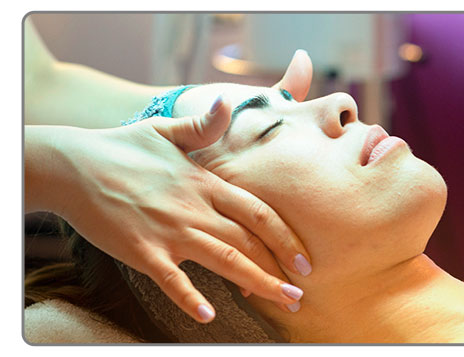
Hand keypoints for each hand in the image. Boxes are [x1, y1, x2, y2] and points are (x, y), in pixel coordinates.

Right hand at [42, 50, 314, 322]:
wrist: (72, 165)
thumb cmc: (122, 147)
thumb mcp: (167, 129)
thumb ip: (204, 124)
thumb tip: (228, 101)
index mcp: (206, 183)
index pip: (258, 213)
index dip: (286, 238)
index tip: (305, 259)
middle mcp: (195, 208)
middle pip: (249, 242)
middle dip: (280, 268)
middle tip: (300, 292)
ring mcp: (170, 231)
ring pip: (225, 260)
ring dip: (258, 283)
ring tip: (283, 300)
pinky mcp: (142, 251)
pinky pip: (171, 280)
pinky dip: (189, 298)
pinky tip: (208, 316)